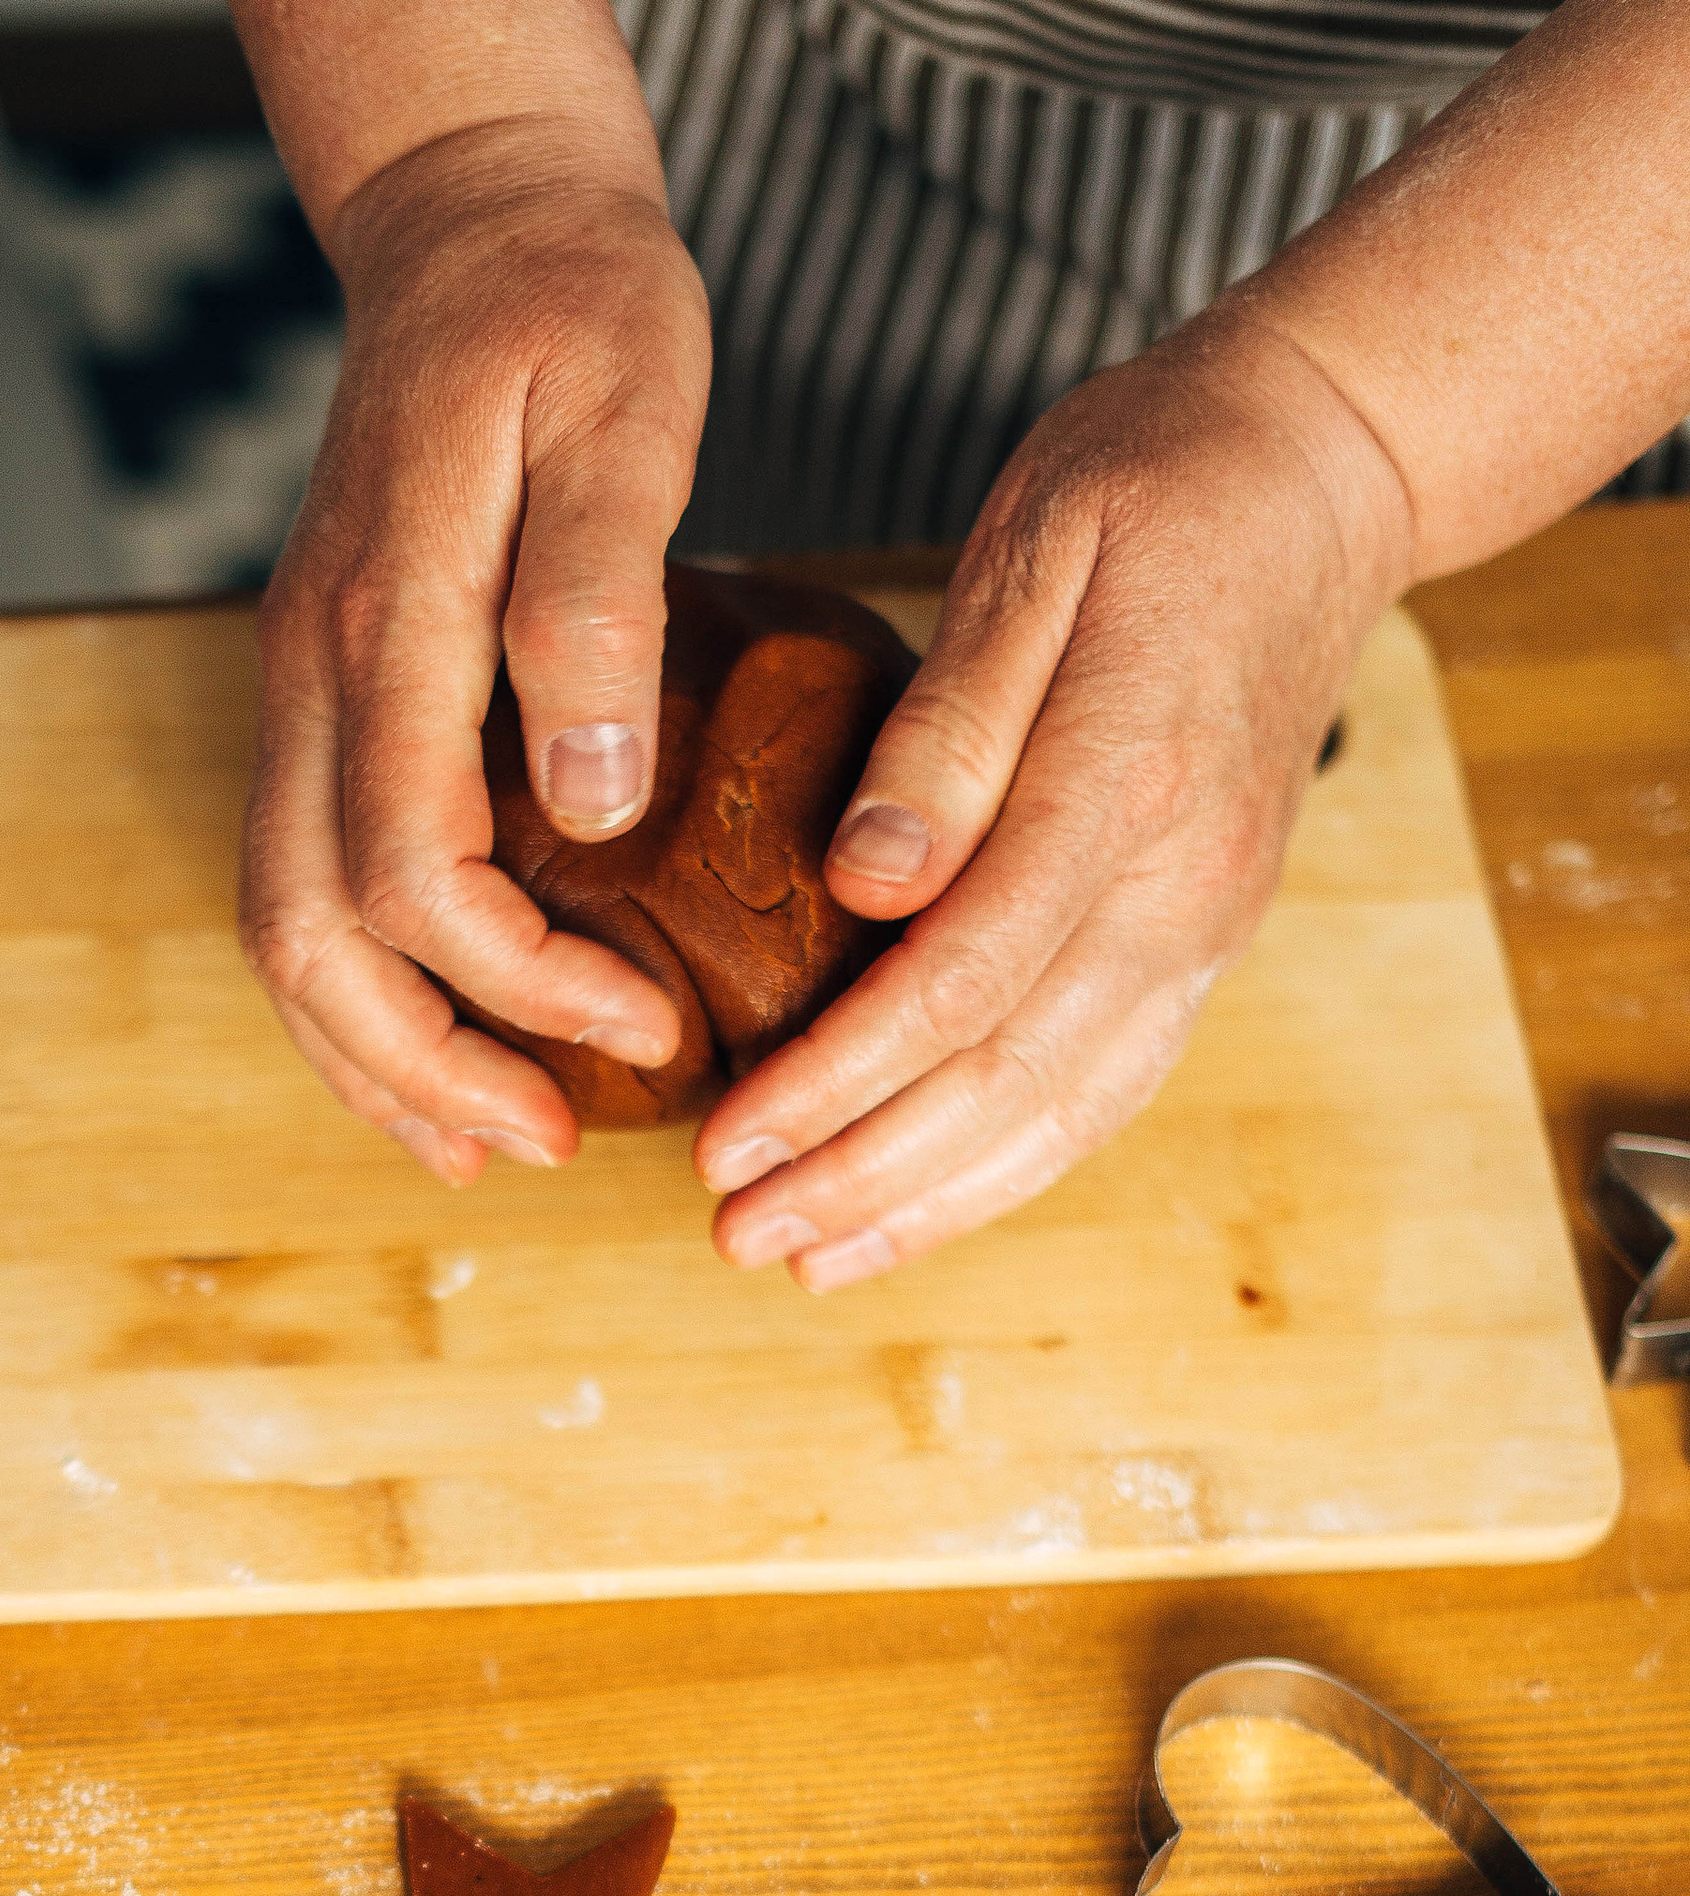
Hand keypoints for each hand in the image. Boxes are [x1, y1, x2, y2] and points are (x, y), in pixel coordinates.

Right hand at [241, 118, 711, 1184]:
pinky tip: (445, 1038)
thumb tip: (595, 800)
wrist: (474, 211)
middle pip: (310, 937)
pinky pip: (304, 877)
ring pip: (283, 926)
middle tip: (548, 1149)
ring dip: (375, 1055)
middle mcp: (314, 672)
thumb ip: (596, 603)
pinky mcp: (324, 690)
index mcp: (387, 621)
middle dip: (423, 1069)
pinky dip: (363, 987)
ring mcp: (301, 685)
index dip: (518, 987)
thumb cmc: (570, 303)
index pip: (410, 874)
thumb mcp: (623, 416)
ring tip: (484, 1142)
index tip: (642, 1028)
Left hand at [696, 316, 1413, 1283]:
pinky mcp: (1207, 940)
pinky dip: (1006, 1171)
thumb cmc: (1156, 483)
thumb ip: (949, 727)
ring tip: (805, 1261)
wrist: (1324, 474)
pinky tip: (919, 1211)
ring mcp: (1208, 925)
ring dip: (927, 1206)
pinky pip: (1105, 1090)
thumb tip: (860, 883)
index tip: (730, 1138)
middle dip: (861, 1176)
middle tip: (735, 1233)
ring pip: (1062, 1115)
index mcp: (1128, 781)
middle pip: (1006, 1079)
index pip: (964, 981)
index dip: (839, 1080)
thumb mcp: (1033, 547)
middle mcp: (1183, 884)